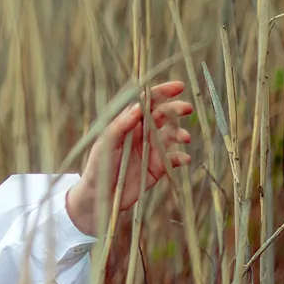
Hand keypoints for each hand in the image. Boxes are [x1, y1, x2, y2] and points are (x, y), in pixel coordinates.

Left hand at [65, 80, 193, 233]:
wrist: (99, 197)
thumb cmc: (97, 166)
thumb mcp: (105, 144)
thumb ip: (121, 126)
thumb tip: (138, 107)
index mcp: (128, 123)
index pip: (146, 103)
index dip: (162, 92)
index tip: (178, 86)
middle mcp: (142, 134)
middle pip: (162, 116)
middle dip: (175, 109)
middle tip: (186, 108)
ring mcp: (151, 150)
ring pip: (171, 136)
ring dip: (180, 134)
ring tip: (185, 138)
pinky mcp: (157, 168)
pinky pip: (173, 159)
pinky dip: (181, 157)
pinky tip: (183, 159)